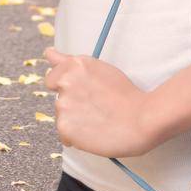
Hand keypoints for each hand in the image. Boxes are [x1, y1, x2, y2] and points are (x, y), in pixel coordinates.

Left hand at [43, 46, 163, 158]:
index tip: (81, 94)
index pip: (52, 77)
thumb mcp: (99, 68)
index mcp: (74, 64)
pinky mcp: (64, 126)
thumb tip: (48, 53)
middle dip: (73, 105)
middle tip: (97, 109)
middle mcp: (65, 81)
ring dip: (75, 120)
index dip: (67, 88)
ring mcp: (63, 104)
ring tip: (99, 121)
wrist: (142, 120)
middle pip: (58, 99)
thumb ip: (69, 62)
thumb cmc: (126, 95)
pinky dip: (76, 137)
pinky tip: (94, 133)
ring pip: (62, 117)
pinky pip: (64, 135)